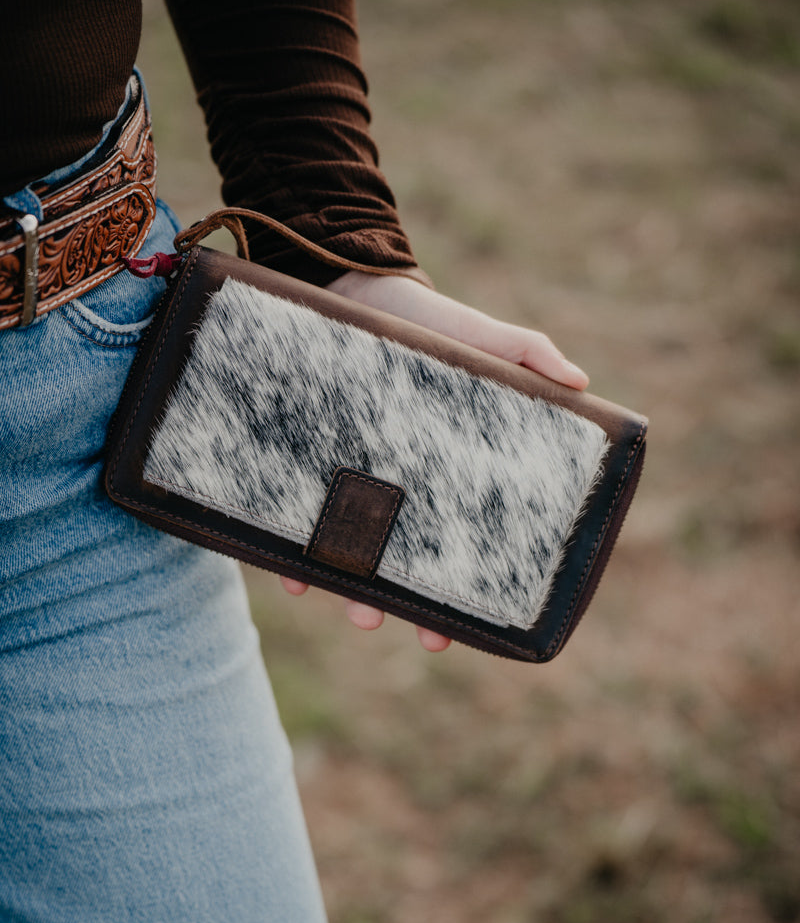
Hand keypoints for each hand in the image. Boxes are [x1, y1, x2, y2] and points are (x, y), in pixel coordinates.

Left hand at [281, 271, 588, 651]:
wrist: (353, 291)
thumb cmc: (427, 324)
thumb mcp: (479, 338)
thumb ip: (526, 354)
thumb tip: (580, 382)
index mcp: (441, 476)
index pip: (457, 545)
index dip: (465, 591)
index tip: (467, 631)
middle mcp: (394, 491)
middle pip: (401, 564)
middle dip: (406, 605)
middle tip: (412, 631)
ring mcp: (346, 483)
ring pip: (347, 553)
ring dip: (351, 588)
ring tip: (356, 610)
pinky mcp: (299, 467)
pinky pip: (291, 520)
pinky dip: (290, 553)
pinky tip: (292, 575)